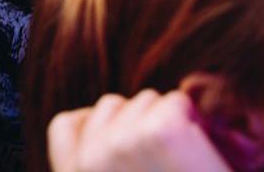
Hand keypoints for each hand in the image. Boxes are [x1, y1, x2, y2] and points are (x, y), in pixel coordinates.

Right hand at [46, 90, 230, 171]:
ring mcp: (122, 143)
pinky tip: (197, 155)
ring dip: (167, 121)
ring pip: (145, 100)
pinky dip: (194, 122)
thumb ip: (103, 170)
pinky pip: (176, 101)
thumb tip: (111, 137)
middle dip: (139, 123)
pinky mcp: (160, 130)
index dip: (100, 127)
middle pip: (111, 105)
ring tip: (182, 163)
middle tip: (164, 163)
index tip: (128, 147)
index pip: (65, 125)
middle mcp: (89, 162)